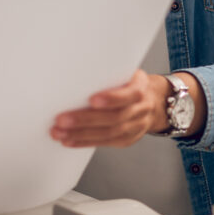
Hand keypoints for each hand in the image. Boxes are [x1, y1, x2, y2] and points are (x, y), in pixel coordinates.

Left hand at [50, 70, 171, 147]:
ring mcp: (136, 127)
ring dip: (81, 134)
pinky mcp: (127, 139)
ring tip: (59, 133)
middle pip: (114, 118)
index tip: (92, 99)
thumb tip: (73, 71)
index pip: (129, 94)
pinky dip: (85, 142)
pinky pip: (105, 143)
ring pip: (108, 134)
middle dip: (85, 120)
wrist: (153, 100)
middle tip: (62, 120)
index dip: (112, 98)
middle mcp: (141, 109)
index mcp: (141, 87)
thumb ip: (107, 74)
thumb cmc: (130, 82)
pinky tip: (69, 141)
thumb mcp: (126, 71)